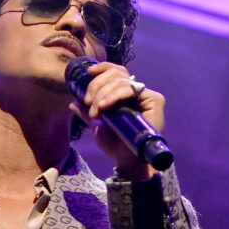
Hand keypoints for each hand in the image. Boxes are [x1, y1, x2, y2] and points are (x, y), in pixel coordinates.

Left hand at [67, 61, 162, 179]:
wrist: (128, 160)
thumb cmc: (116, 145)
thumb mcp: (97, 125)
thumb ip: (87, 113)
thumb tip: (73, 103)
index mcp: (125, 94)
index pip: (116, 72)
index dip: (103, 68)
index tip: (88, 72)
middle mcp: (137, 93)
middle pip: (116, 73)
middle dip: (97, 85)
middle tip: (89, 103)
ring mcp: (146, 96)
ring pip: (121, 80)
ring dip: (103, 94)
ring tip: (96, 111)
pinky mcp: (154, 100)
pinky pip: (131, 90)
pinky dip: (114, 95)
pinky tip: (104, 105)